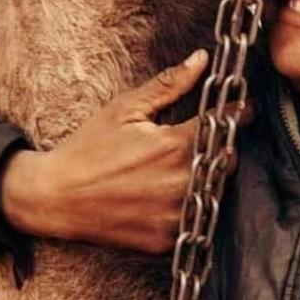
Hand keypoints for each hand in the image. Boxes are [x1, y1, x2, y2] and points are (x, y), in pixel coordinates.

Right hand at [0, 49, 250, 252]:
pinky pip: (197, 221)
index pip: (228, 123)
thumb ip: (170, 84)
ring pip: (218, 192)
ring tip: (198, 162)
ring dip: (215, 176)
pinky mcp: (165, 241)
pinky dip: (196, 205)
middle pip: (230, 160)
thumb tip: (202, 58)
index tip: (245, 106)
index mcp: (175, 146)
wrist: (55, 197)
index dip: (241, 111)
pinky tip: (180, 190)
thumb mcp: (127, 107)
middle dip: (228, 144)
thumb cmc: (90, 146)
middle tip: (217, 134)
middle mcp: (180, 183)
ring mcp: (174, 217)